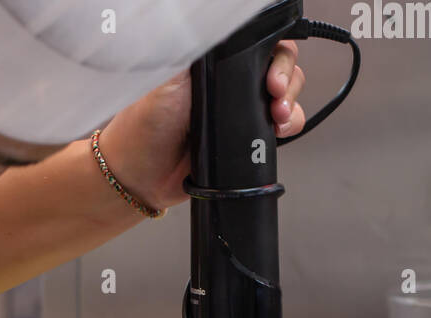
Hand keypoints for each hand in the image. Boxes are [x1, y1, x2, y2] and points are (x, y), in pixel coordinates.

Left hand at [97, 40, 306, 211]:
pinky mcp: (245, 141)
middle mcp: (231, 82)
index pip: (257, 42)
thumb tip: (226, 28)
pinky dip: (287, 127)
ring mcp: (240, 112)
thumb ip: (200, 51)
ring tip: (277, 116)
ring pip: (285, 95)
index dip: (272, 50)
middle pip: (279, 65)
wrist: (140, 176)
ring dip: (290, 103)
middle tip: (275, 93)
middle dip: (286, 77)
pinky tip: (276, 132)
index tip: (269, 70)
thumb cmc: (145, 124)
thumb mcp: (171, 75)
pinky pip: (279, 129)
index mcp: (214, 60)